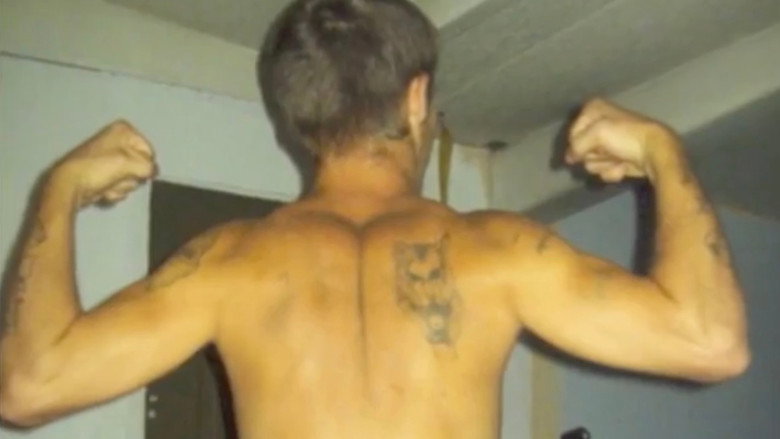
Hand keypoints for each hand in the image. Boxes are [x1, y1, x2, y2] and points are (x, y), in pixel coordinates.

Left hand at [49, 120, 156, 207]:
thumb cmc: (99, 168)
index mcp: (123, 130)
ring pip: (131, 177)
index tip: (131, 170)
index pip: (149, 152)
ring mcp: (109, 158)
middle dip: (130, 177)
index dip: (144, 165)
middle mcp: (117, 140)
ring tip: (108, 184)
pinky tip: (102, 189)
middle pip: (140, 165)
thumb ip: (149, 167)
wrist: (70, 185)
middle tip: (117, 177)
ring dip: (122, 185)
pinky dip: (114, 189)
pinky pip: (120, 184)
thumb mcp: (130, 164)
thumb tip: (153, 173)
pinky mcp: (103, 173)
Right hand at [564, 98, 678, 182]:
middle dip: (594, 154)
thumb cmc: (625, 136)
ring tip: (618, 158)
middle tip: (608, 151)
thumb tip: (569, 159)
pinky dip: (613, 170)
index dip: (579, 143)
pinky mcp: (616, 158)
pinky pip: (603, 169)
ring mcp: (608, 143)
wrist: (655, 152)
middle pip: (580, 149)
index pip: (572, 134)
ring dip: (604, 164)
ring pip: (591, 162)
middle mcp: (599, 123)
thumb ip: (575, 146)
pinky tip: (624, 165)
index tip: (594, 144)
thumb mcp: (596, 133)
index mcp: (593, 109)